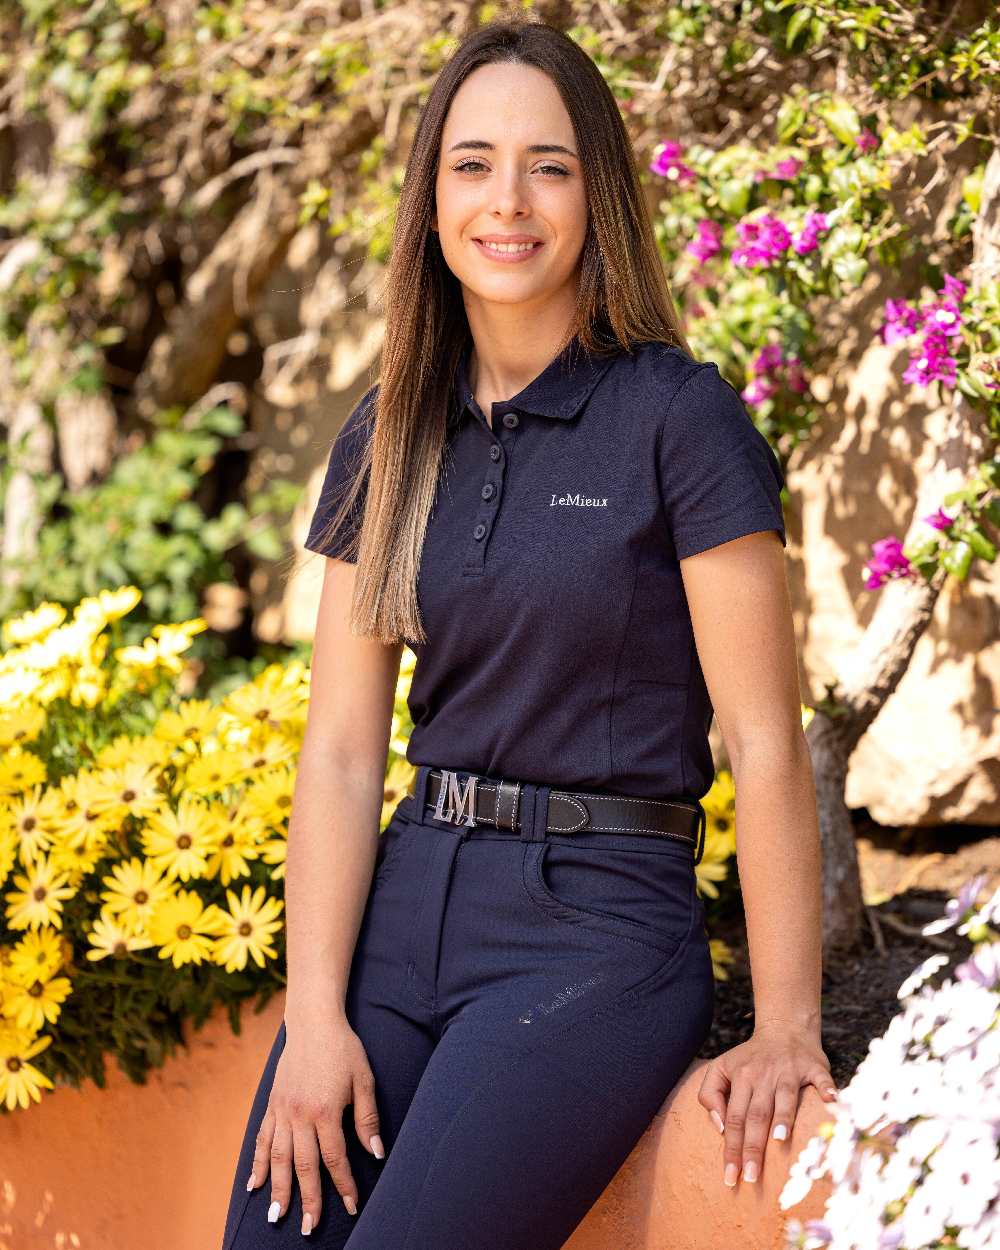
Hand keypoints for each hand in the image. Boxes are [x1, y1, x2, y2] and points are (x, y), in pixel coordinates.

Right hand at [245, 1016, 385, 1234]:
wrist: (313, 1021)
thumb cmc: (343, 1049)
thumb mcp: (364, 1079)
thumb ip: (367, 1118)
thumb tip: (375, 1153)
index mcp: (326, 1110)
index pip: (335, 1158)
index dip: (343, 1185)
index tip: (351, 1206)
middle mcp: (300, 1114)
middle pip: (304, 1166)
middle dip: (307, 1199)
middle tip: (308, 1228)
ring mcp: (282, 1110)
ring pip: (278, 1158)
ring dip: (278, 1190)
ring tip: (277, 1217)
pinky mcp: (272, 1104)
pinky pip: (262, 1139)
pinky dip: (257, 1164)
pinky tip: (254, 1185)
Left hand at [697, 1023, 837, 1187]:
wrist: (784, 1028)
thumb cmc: (750, 1058)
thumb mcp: (721, 1068)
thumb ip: (710, 1094)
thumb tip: (720, 1126)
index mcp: (741, 1077)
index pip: (734, 1118)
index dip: (731, 1148)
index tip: (730, 1177)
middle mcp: (764, 1075)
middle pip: (756, 1115)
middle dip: (753, 1147)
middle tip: (751, 1177)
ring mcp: (790, 1070)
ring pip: (786, 1097)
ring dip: (783, 1117)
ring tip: (779, 1141)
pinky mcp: (813, 1067)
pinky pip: (821, 1079)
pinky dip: (827, 1090)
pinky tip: (832, 1102)